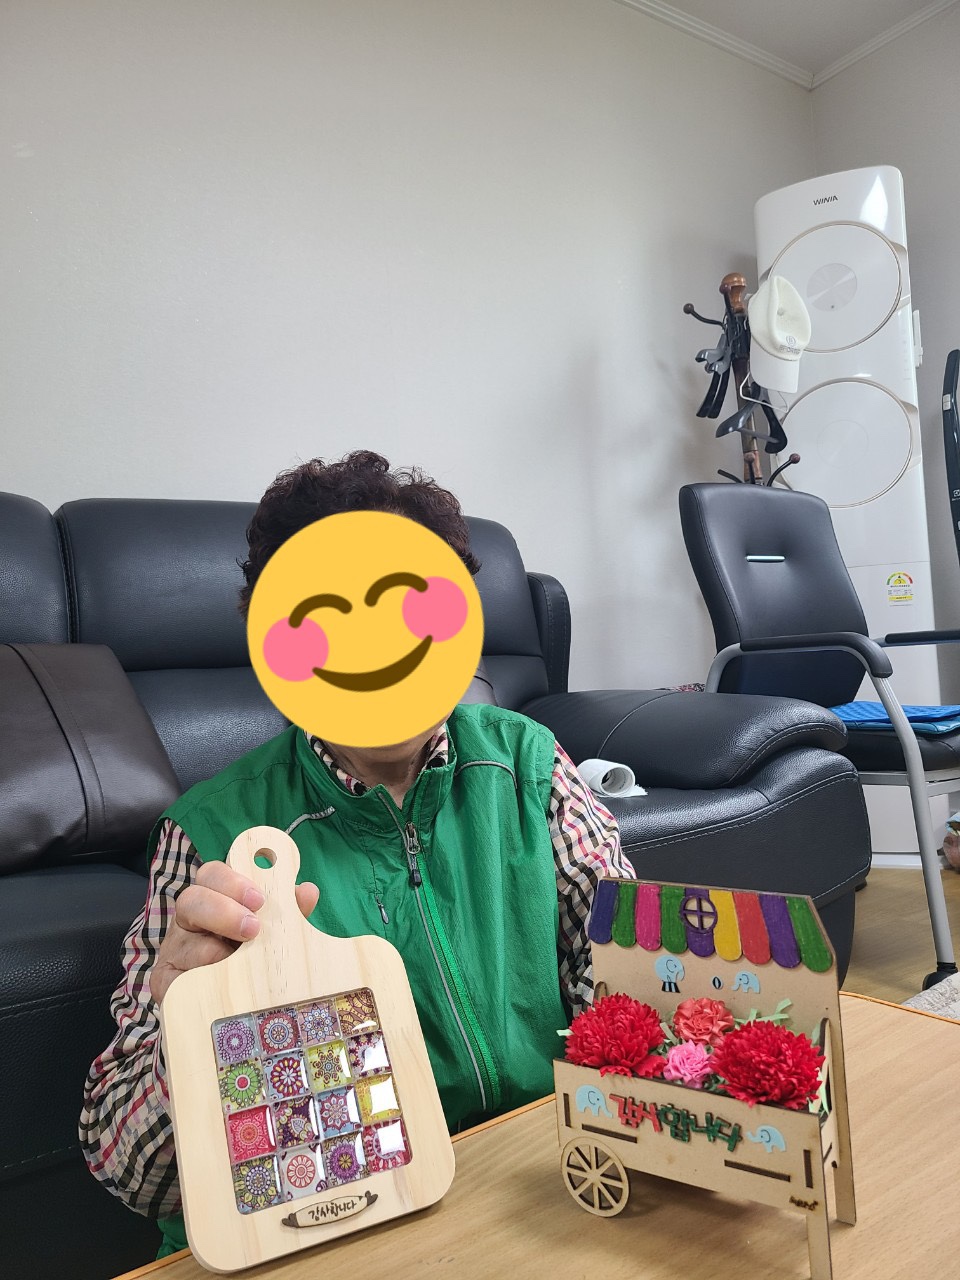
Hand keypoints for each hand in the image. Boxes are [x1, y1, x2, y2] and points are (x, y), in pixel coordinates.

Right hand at [150, 860, 319, 1004]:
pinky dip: (200, 982)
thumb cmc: (250, 961)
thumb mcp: (271, 934)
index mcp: (214, 901)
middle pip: (190, 900)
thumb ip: (287, 914)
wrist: (225, 1008)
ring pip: (183, 943)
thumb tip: (307, 892)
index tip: (258, 898)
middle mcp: (189, 922)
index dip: (232, 880)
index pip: (212, 874)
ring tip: (238, 959)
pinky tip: (221, 988)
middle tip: (252, 929)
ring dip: (215, 952)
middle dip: (223, 910)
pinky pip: (177, 981)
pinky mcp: (166, 984)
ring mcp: (175, 952)